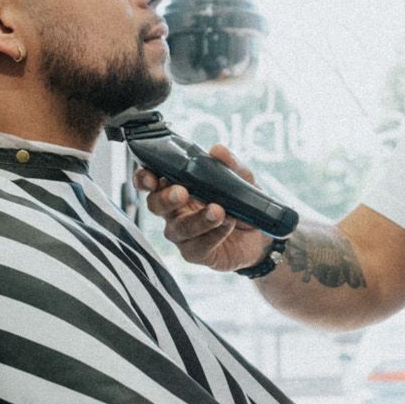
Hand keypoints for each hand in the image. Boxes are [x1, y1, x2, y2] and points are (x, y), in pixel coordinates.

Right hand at [133, 145, 271, 274]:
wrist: (259, 234)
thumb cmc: (240, 203)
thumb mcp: (241, 179)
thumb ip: (230, 165)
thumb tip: (217, 150)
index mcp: (176, 187)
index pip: (150, 181)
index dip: (144, 178)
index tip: (151, 176)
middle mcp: (173, 211)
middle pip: (155, 205)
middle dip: (166, 198)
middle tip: (182, 192)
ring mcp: (182, 234)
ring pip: (179, 228)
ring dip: (197, 219)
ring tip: (218, 210)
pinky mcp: (195, 253)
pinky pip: (198, 246)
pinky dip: (214, 234)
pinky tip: (228, 224)